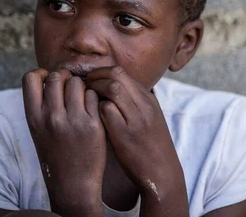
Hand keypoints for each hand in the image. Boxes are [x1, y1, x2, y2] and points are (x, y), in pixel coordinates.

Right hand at [22, 69, 105, 216]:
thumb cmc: (56, 153)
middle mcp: (51, 117)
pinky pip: (93, 95)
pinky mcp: (93, 124)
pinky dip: (93, 97)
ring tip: (81, 99)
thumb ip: (41, 105)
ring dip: (80, 86)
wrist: (73, 183)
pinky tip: (91, 108)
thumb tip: (49, 75)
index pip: (30, 78)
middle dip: (64, 77)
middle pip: (57, 76)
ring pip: (77, 82)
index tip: (49, 81)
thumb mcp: (38, 130)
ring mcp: (73, 120)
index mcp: (34, 117)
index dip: (41, 74)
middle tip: (69, 89)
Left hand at [85, 67, 188, 214]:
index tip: (90, 80)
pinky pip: (106, 110)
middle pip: (117, 74)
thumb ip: (133, 102)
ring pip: (112, 87)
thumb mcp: (148, 118)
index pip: (122, 72)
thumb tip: (111, 87)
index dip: (101, 72)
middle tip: (83, 84)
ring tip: (84, 97)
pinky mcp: (125, 134)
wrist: (162, 173)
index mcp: (148, 99)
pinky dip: (95, 108)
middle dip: (95, 76)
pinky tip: (89, 115)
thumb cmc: (150, 146)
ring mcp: (135, 118)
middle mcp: (144, 104)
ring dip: (94, 89)